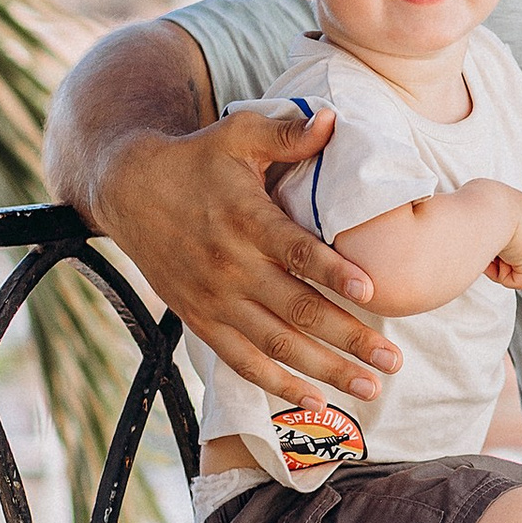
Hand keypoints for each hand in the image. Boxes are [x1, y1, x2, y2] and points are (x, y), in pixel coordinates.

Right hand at [89, 103, 399, 404]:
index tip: (371, 291)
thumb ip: (286, 133)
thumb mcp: (237, 134)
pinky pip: (242, 362)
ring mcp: (214, 299)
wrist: (128, 190)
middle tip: (394, 359)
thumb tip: (334, 119)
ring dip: (325, 371)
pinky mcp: (201, 319)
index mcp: (245, 219)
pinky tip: (315, 403)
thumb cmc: (195, 159)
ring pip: (276, 345)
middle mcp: (230, 266)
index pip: (295, 251)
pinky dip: (277, 386)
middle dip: (349, 338)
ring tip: (370, 388)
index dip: (332, 272)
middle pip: (296, 310)